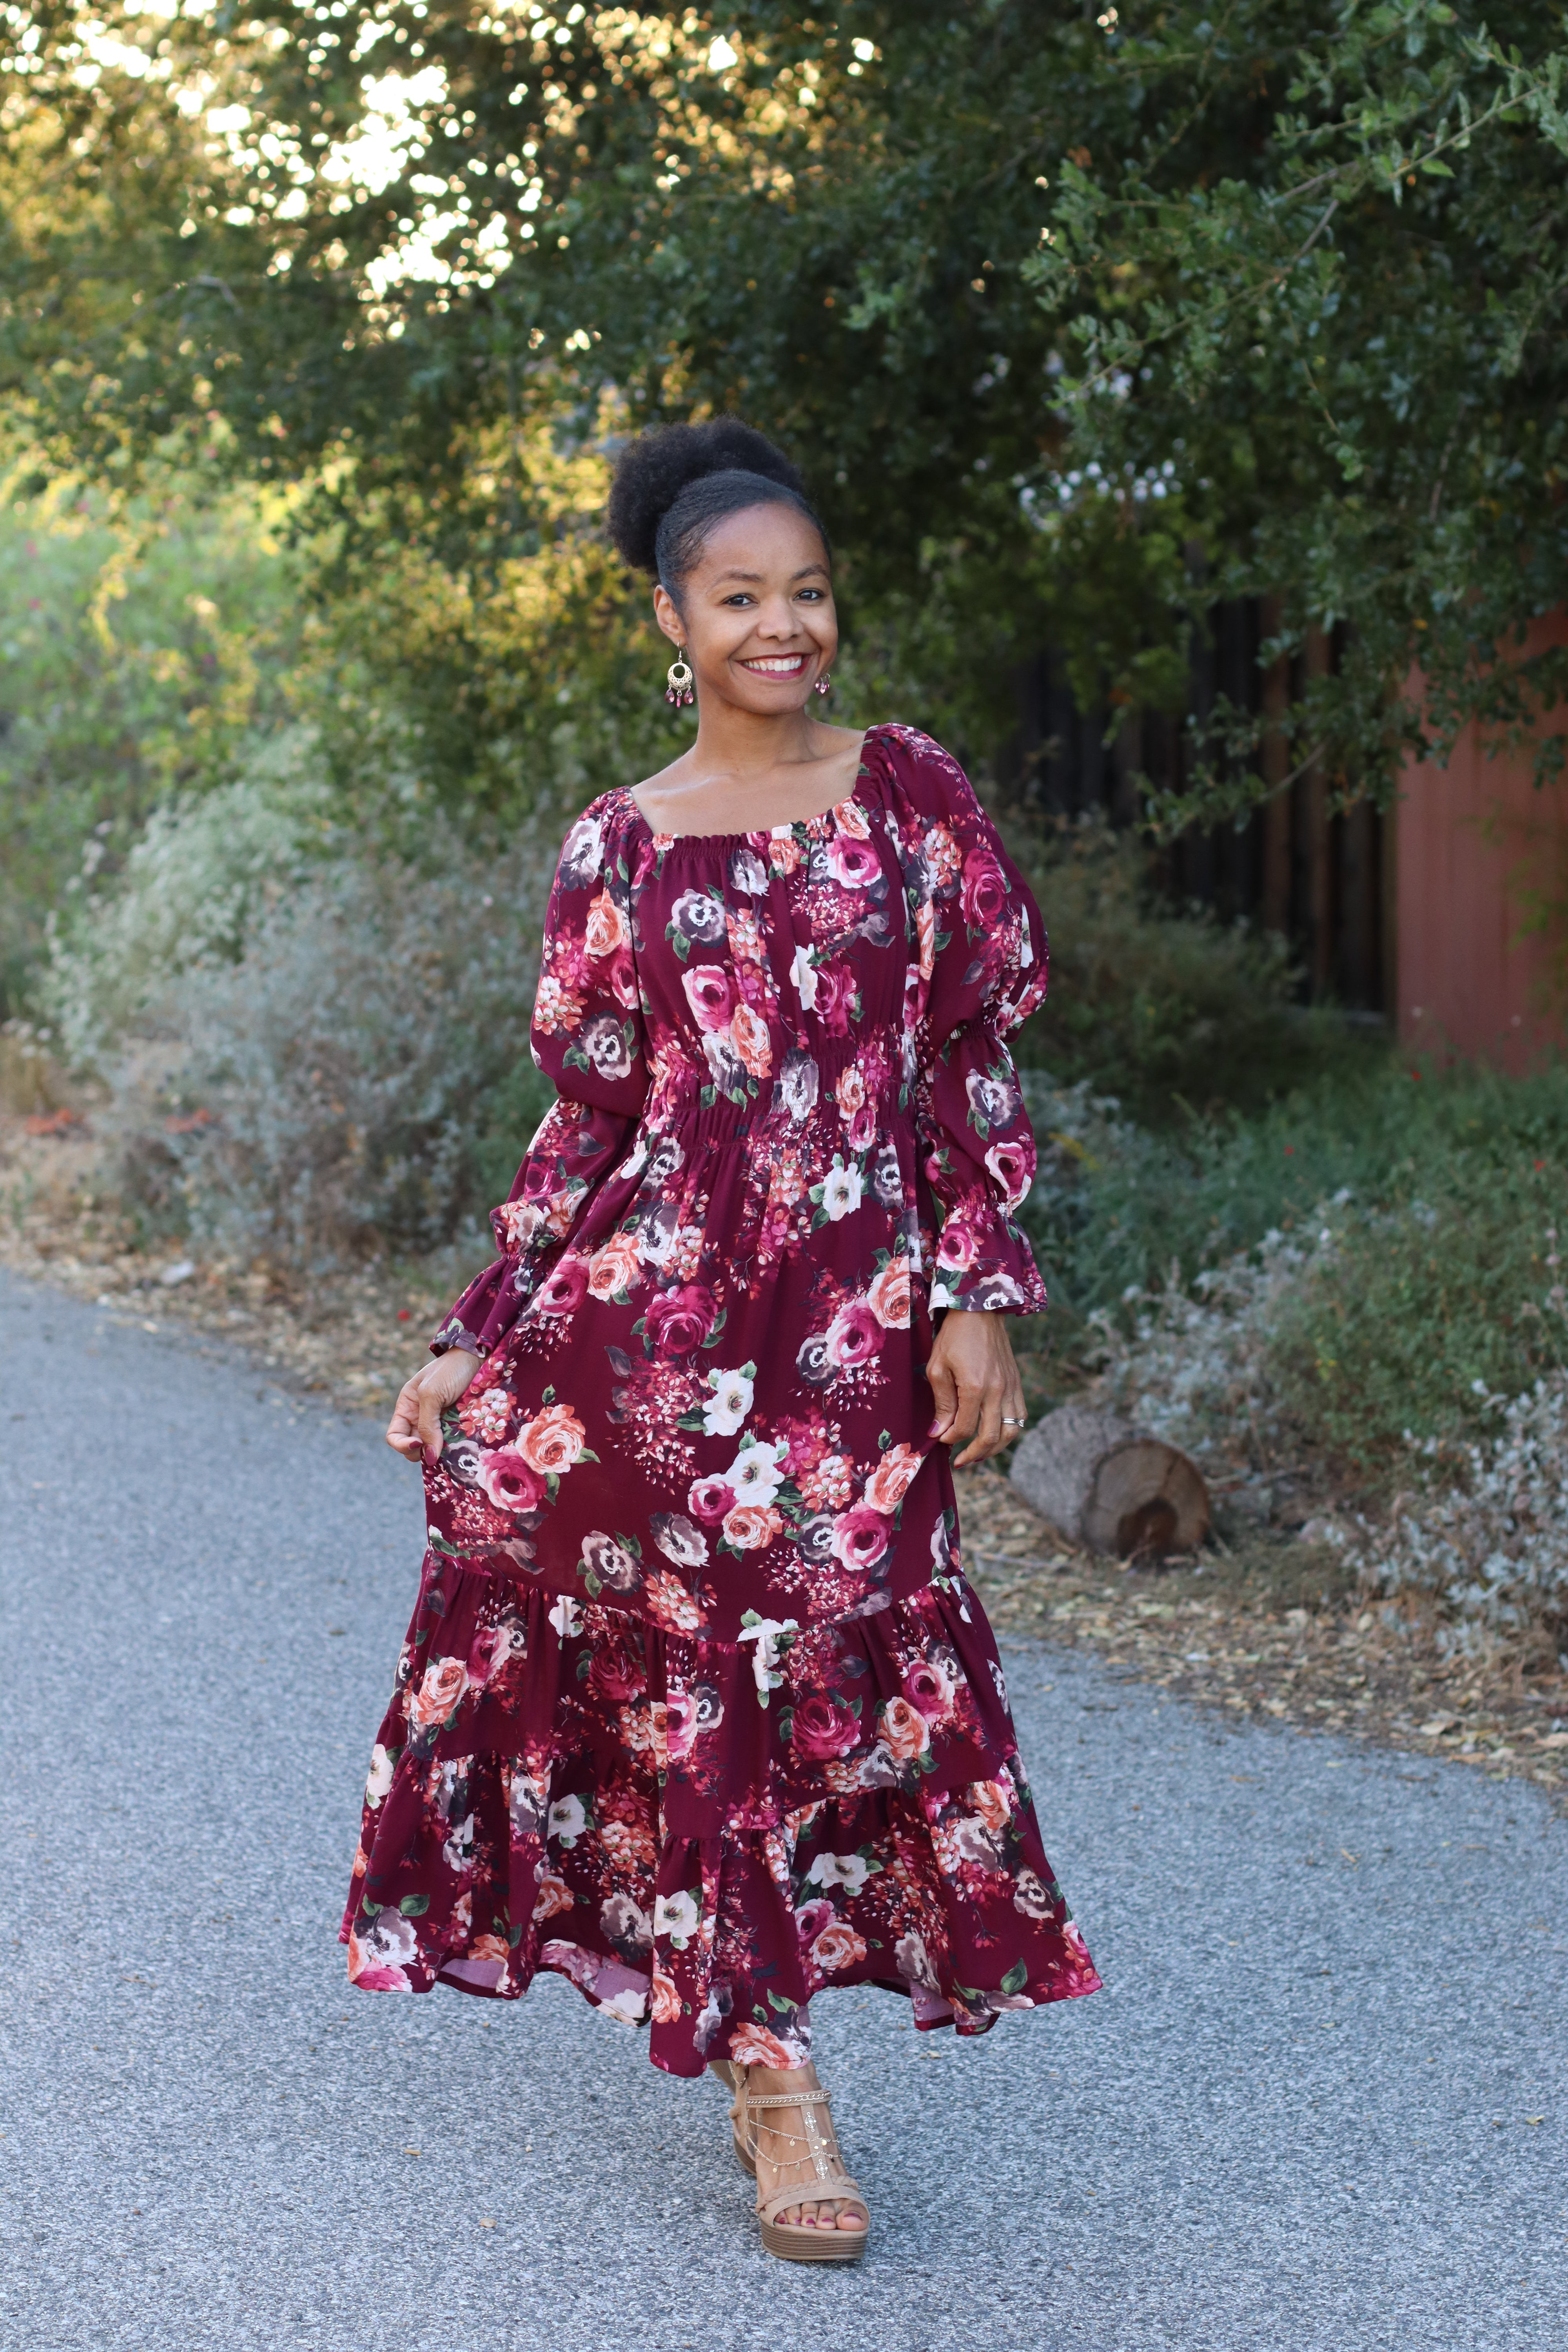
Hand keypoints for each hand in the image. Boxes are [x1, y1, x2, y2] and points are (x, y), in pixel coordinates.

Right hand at [386, 1349, 481, 1464]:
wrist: (477, 1358)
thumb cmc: (450, 1370)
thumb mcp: (431, 1393)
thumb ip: (426, 1424)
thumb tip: (429, 1456)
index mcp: (407, 1407)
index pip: (395, 1436)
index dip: (402, 1445)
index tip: (419, 1445)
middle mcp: (420, 1418)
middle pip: (414, 1447)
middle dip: (423, 1452)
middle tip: (438, 1450)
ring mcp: (440, 1423)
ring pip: (434, 1449)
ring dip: (440, 1453)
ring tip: (452, 1448)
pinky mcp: (457, 1426)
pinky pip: (451, 1444)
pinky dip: (453, 1448)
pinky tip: (460, 1447)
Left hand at [926, 1310, 1025, 1467]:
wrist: (980, 1310)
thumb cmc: (954, 1337)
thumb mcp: (938, 1368)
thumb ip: (941, 1403)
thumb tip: (938, 1432)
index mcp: (976, 1387)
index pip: (965, 1428)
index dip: (951, 1439)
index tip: (939, 1440)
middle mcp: (998, 1391)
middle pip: (991, 1437)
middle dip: (973, 1454)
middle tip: (959, 1461)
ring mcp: (1011, 1388)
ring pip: (1011, 1432)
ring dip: (995, 1449)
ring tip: (978, 1455)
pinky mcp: (1017, 1384)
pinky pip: (1020, 1417)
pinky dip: (1009, 1432)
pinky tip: (995, 1435)